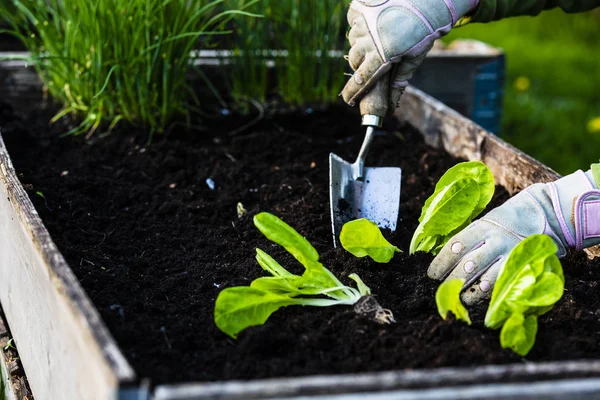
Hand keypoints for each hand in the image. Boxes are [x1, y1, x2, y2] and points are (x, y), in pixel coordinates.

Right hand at [341, 0, 477, 109]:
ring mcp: (362, 23)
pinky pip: (353, 21)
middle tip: (372, 60)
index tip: (348, 100)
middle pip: (354, 60)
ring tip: (377, 38)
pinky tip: (373, 23)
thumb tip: (392, 105)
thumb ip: (400, 81)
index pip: (361, 80)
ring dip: (362, 44)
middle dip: (361, 64)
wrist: (427, 0)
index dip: (352, 92)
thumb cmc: (423, 31)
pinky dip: (360, 24)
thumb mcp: (414, 58)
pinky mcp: (360, 8)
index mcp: (382, 56)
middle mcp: (368, 40)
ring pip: (353, 41)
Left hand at [428, 170, 599, 304]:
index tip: (431, 275)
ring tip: (461, 299)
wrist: (543, 213)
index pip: (456, 245)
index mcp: (481, 227)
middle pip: (469, 263)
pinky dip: (493, 294)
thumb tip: (441, 259)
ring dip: (472, 291)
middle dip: (453, 279)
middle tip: (442, 290)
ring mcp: (512, 253)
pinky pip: (506, 283)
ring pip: (488, 277)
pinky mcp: (525, 265)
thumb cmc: (503, 223)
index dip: (441, 261)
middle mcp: (495, 239)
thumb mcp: (483, 224)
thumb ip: (467, 239)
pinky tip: (483, 300)